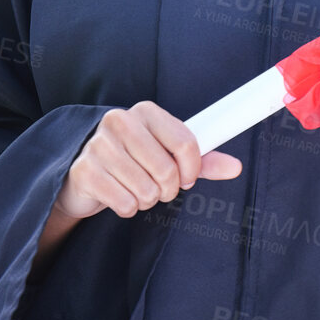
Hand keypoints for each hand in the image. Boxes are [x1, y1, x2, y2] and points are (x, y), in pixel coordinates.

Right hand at [54, 100, 242, 220]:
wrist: (85, 175)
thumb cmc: (133, 162)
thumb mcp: (168, 155)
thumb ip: (202, 160)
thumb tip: (235, 168)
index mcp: (145, 111)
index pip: (186, 142)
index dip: (193, 168)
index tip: (187, 177)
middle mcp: (120, 121)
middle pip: (167, 170)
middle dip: (168, 189)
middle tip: (159, 187)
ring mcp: (98, 145)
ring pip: (146, 189)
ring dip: (147, 199)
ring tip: (136, 189)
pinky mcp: (84, 171)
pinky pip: (125, 202)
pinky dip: (128, 208)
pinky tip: (118, 195)